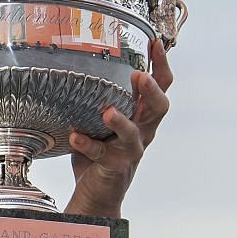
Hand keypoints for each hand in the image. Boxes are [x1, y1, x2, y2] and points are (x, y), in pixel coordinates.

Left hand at [66, 38, 173, 217]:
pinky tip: (75, 136)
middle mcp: (142, 131)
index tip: (155, 42)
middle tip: (139, 74)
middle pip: (159, 107)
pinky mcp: (115, 166)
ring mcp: (130, 150)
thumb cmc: (96, 154)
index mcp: (141, 115)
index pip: (160, 86)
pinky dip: (87, 143)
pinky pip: (102, 153)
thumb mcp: (97, 120)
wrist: (95, 194)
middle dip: (152, 89)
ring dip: (121, 120)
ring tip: (107, 111)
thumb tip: (75, 66)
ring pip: (135, 133)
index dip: (161, 65)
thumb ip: (95, 99)